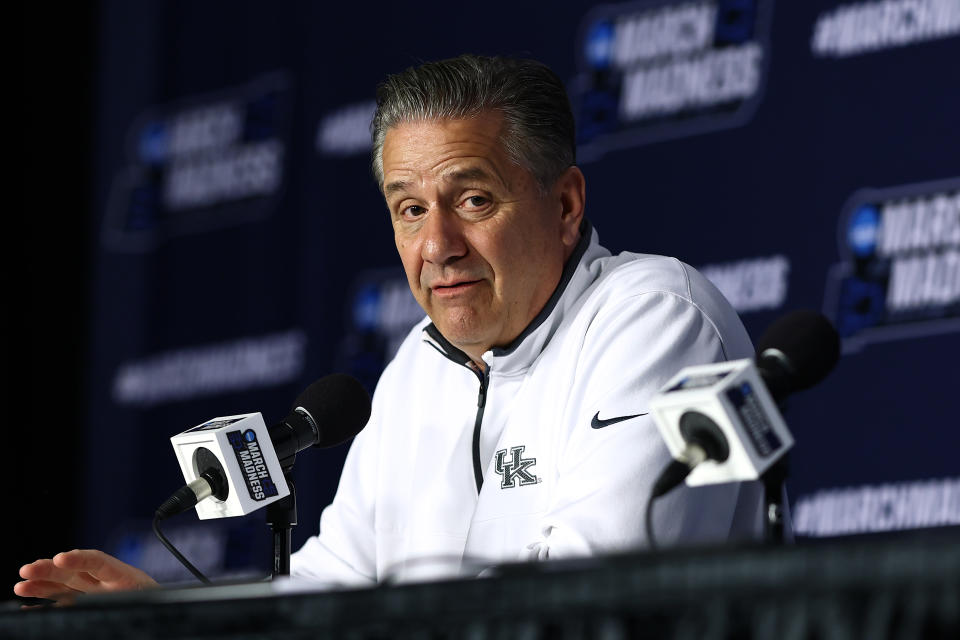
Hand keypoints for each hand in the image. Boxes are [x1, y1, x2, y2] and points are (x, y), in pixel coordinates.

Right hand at [15, 549, 157, 603]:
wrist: (174, 616)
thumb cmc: (164, 606)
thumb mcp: (154, 601)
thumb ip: (137, 600)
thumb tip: (113, 592)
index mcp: (130, 580)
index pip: (101, 563)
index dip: (80, 559)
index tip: (61, 558)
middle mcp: (112, 584)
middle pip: (78, 573)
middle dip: (52, 569)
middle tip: (28, 569)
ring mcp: (101, 594)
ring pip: (68, 587)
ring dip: (43, 585)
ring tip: (21, 585)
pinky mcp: (95, 605)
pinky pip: (68, 603)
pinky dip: (48, 603)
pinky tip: (29, 606)